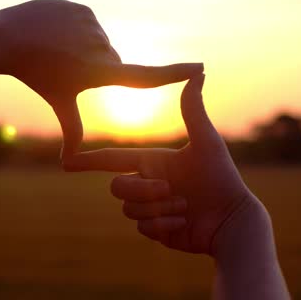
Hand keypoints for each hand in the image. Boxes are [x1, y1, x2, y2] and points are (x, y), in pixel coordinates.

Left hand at [0, 0, 203, 157]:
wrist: (8, 38)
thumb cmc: (36, 75)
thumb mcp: (58, 101)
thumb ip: (71, 128)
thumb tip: (69, 163)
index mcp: (99, 73)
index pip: (145, 76)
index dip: (175, 73)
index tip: (199, 67)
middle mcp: (101, 49)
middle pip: (112, 60)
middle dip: (97, 65)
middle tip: (68, 66)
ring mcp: (92, 26)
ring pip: (99, 41)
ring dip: (85, 46)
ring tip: (59, 49)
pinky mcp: (83, 9)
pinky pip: (88, 23)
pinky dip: (76, 28)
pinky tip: (57, 32)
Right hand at [64, 74, 260, 255]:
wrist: (233, 219)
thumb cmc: (223, 177)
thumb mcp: (206, 141)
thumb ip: (193, 109)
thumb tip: (199, 72)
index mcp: (152, 161)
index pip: (112, 159)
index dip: (88, 160)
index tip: (67, 162)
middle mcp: (147, 183)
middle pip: (116, 187)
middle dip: (142, 190)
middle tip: (170, 191)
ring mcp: (150, 208)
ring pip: (128, 208)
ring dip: (158, 209)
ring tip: (184, 206)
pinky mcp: (156, 229)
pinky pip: (142, 227)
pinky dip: (164, 224)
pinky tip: (184, 221)